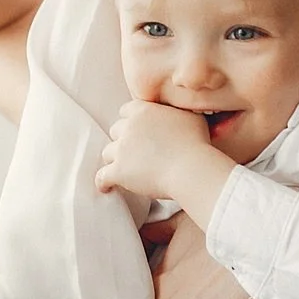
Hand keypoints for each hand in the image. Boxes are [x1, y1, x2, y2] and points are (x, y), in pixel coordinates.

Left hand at [96, 100, 215, 200]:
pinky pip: (102, 177)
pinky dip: (103, 182)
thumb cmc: (196, 144)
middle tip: (134, 151)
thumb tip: (181, 111)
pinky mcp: (119, 171)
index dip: (131, 121)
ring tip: (125, 169)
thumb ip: (178, 111)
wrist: (191, 168)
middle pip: (115, 130)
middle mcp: (129, 127)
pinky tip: (107, 187)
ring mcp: (122, 149)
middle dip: (123, 140)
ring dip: (116, 160)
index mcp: (143, 111)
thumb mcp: (191, 117)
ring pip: (108, 152)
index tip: (136, 129)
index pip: (126, 110)